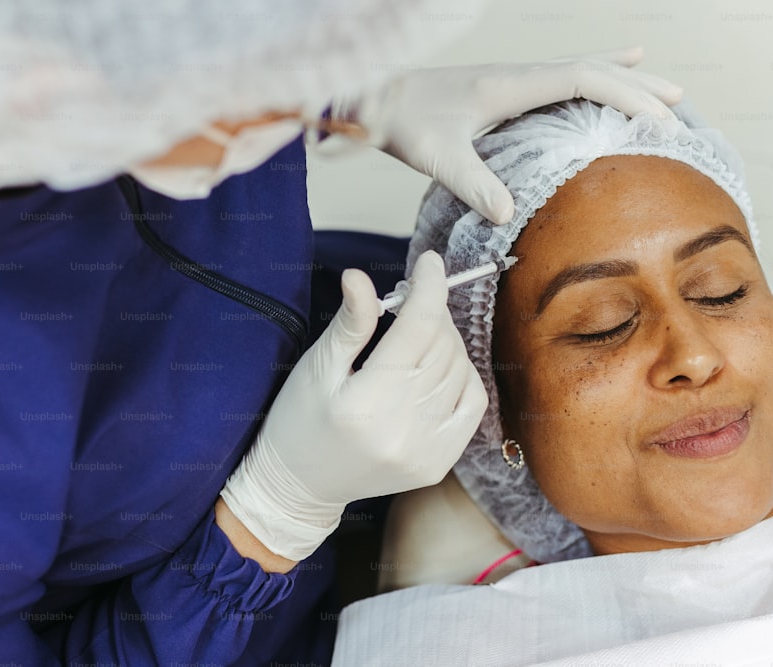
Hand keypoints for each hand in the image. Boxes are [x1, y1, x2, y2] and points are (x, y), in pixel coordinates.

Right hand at [220, 251, 487, 561]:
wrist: (300, 486)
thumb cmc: (299, 421)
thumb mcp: (317, 367)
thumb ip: (350, 323)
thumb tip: (361, 276)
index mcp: (368, 400)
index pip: (418, 327)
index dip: (429, 287)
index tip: (430, 261)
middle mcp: (403, 428)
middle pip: (443, 346)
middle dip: (433, 311)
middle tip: (411, 300)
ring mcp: (427, 450)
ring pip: (461, 371)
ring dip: (447, 342)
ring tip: (418, 336)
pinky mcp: (439, 463)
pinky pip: (472, 404)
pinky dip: (463, 375)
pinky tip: (438, 367)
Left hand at [337, 47, 681, 223]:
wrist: (374, 96)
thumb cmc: (403, 122)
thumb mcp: (437, 156)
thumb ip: (473, 183)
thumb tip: (510, 215)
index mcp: (510, 86)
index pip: (581, 80)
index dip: (624, 95)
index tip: (657, 120)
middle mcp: (519, 75)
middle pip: (593, 70)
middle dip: (639, 89)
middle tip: (680, 110)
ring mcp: (514, 78)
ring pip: (583, 69)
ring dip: (625, 79)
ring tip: (668, 91)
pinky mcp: (506, 87)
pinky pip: (562, 76)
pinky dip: (596, 72)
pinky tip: (615, 66)